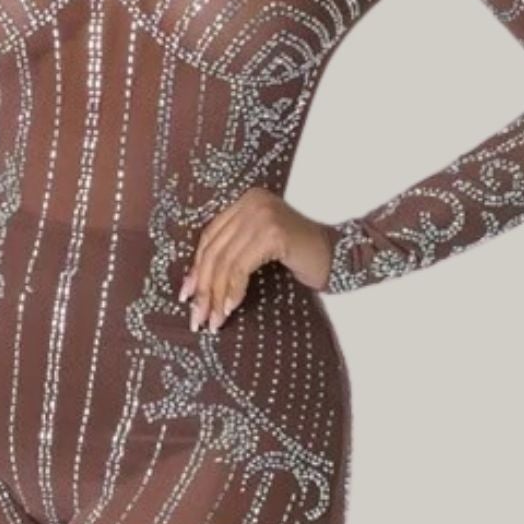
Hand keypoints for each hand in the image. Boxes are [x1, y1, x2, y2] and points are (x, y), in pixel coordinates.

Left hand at [177, 189, 335, 329]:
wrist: (336, 255)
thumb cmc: (297, 257)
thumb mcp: (258, 250)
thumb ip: (231, 255)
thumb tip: (193, 286)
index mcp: (245, 202)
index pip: (210, 237)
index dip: (196, 268)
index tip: (186, 295)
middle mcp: (252, 203)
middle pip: (215, 250)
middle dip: (203, 288)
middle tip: (197, 317)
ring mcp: (263, 215)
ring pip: (225, 262)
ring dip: (216, 295)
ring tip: (213, 321)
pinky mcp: (273, 233)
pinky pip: (241, 267)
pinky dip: (233, 290)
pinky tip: (230, 308)